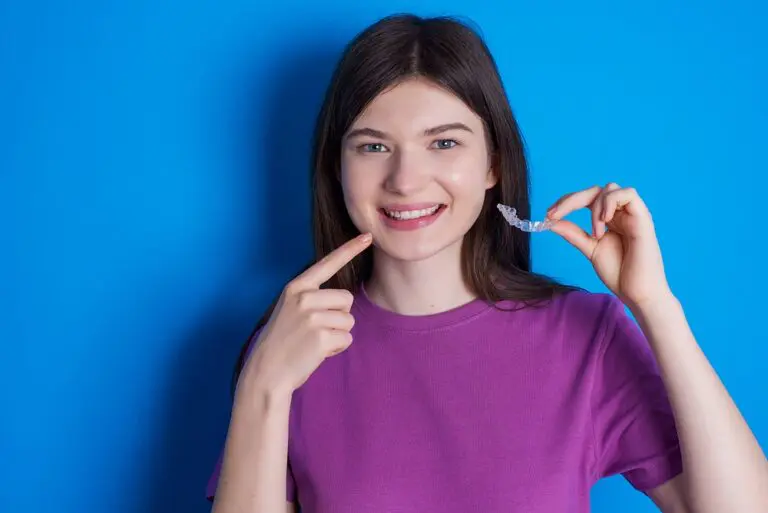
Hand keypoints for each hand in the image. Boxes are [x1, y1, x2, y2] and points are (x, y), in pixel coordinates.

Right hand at [239, 233, 372, 396]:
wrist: (266, 372)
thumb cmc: (282, 342)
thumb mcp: (291, 310)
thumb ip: (312, 299)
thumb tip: (344, 300)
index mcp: (296, 287)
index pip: (327, 264)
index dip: (349, 249)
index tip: (367, 236)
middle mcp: (304, 298)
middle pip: (347, 299)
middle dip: (339, 316)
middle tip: (317, 330)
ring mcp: (312, 317)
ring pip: (349, 320)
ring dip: (338, 334)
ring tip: (314, 342)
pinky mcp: (321, 337)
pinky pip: (346, 339)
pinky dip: (337, 348)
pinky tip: (317, 352)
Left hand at [545, 183, 672, 308]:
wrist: (637, 293)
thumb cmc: (619, 273)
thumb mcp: (590, 249)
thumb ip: (573, 233)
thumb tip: (550, 221)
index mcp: (610, 219)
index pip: (587, 198)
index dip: (566, 201)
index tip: (548, 215)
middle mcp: (621, 213)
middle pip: (596, 190)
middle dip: (572, 199)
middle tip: (555, 215)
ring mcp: (633, 214)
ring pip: (610, 188)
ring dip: (595, 207)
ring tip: (596, 234)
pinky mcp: (643, 218)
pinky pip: (629, 194)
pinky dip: (611, 202)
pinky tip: (605, 221)